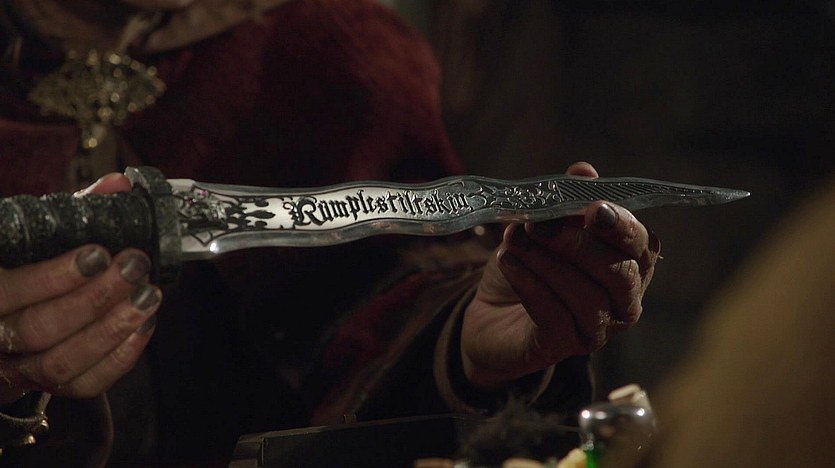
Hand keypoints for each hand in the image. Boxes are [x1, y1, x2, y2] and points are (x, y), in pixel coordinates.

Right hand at [0, 174, 159, 403]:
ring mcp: (18, 368)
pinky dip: (119, 357)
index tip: (99, 254)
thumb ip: (75, 213)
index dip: (54, 277)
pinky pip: (84, 384)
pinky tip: (144, 325)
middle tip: (134, 268)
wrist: (11, 316)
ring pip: (61, 361)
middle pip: (39, 328)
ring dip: (112, 328)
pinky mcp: (48, 387)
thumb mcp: (38, 238)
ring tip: (148, 295)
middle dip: (95, 298)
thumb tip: (118, 186)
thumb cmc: (25, 267)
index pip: (7, 291)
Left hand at [461, 162, 660, 388]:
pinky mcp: (560, 346)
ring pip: (586, 297)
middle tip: (539, 223)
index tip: (593, 207)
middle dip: (580, 245)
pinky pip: (553, 316)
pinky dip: (529, 284)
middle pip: (620, 274)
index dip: (622, 227)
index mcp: (629, 264)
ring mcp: (595, 330)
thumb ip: (566, 200)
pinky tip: (508, 261)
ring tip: (515, 239)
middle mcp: (622, 301)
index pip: (643, 246)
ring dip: (547, 263)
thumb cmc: (530, 264)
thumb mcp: (544, 225)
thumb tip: (584, 171)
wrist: (490, 312)